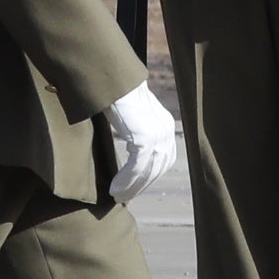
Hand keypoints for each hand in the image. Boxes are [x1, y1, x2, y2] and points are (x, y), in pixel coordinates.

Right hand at [102, 81, 184, 202]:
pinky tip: (114, 188)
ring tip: (117, 197)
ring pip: (146, 171)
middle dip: (140, 186)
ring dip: (131, 188)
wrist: (113, 80)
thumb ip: (138, 131)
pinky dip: (125, 181)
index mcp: (166, 127)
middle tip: (123, 198)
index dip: (149, 177)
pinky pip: (136, 167)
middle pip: (156, 169)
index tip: (134, 188)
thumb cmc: (117, 95)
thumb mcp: (134, 116)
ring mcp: (157, 135)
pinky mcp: (144, 137)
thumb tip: (131, 150)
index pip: (162, 161)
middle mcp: (166, 132)